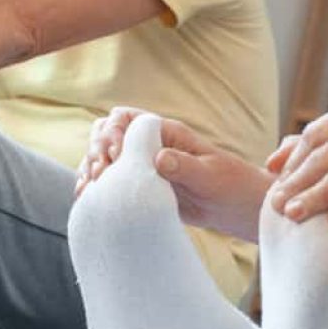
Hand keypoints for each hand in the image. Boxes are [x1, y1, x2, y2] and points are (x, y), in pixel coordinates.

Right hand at [77, 106, 271, 240]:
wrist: (238, 210)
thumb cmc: (231, 185)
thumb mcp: (210, 175)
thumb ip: (184, 166)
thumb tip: (158, 158)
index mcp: (165, 133)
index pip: (125, 118)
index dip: (113, 132)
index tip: (117, 156)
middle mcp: (150, 147)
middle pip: (106, 136)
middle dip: (96, 151)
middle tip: (101, 175)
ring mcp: (143, 168)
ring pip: (104, 160)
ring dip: (92, 170)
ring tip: (90, 188)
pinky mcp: (141, 189)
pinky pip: (112, 184)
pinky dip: (97, 189)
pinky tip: (88, 198)